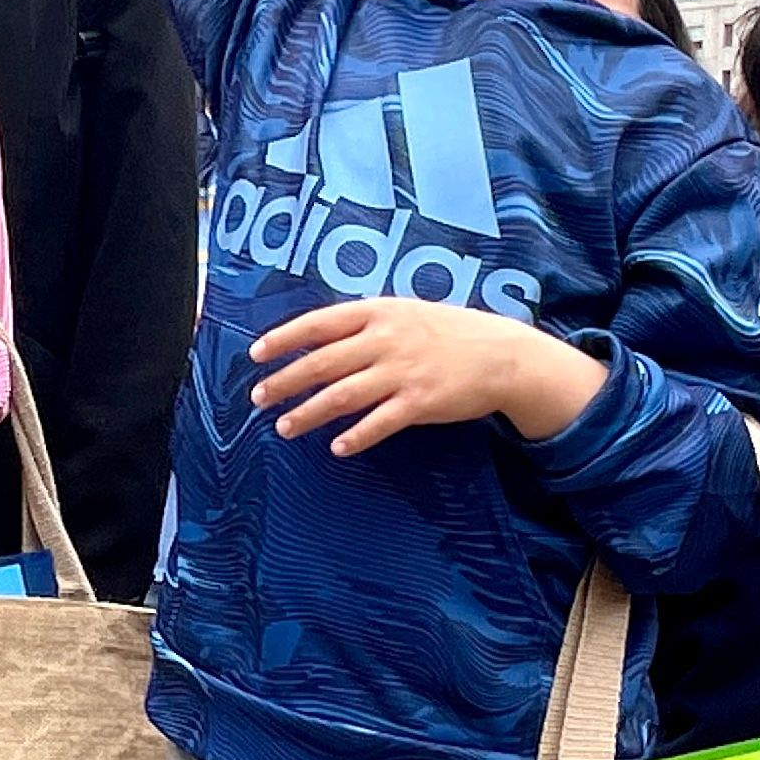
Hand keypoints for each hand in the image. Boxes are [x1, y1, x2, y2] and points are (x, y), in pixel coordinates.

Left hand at [249, 298, 602, 456]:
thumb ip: (367, 325)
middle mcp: (386, 339)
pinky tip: (338, 448)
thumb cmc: (450, 333)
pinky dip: (356, 436)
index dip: (284, 338)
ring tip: (285, 428)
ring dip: (309, 413)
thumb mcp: (406, 313)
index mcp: (379, 312)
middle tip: (258, 398)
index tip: (256, 354)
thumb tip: (322, 339)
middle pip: (322, 362)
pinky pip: (380, 422)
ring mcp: (403, 370)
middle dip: (285, 381)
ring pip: (343, 395)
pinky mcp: (421, 401)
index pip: (319, 323)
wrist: (503, 354)